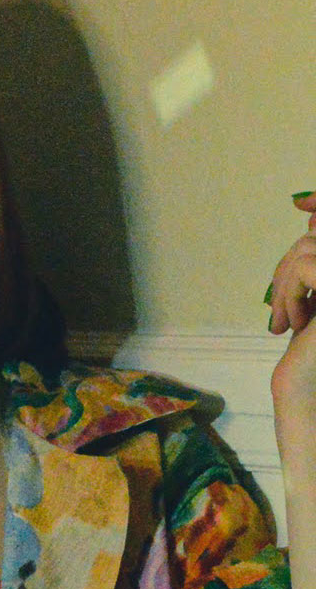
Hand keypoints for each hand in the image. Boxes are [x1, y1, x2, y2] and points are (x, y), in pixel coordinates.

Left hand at [269, 192, 315, 408]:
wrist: (305, 385)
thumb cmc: (309, 347)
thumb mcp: (311, 294)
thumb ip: (313, 257)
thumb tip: (309, 208)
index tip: (301, 203)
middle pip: (315, 239)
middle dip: (287, 270)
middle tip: (276, 313)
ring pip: (309, 251)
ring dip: (285, 285)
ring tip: (284, 321)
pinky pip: (309, 268)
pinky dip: (291, 292)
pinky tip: (291, 323)